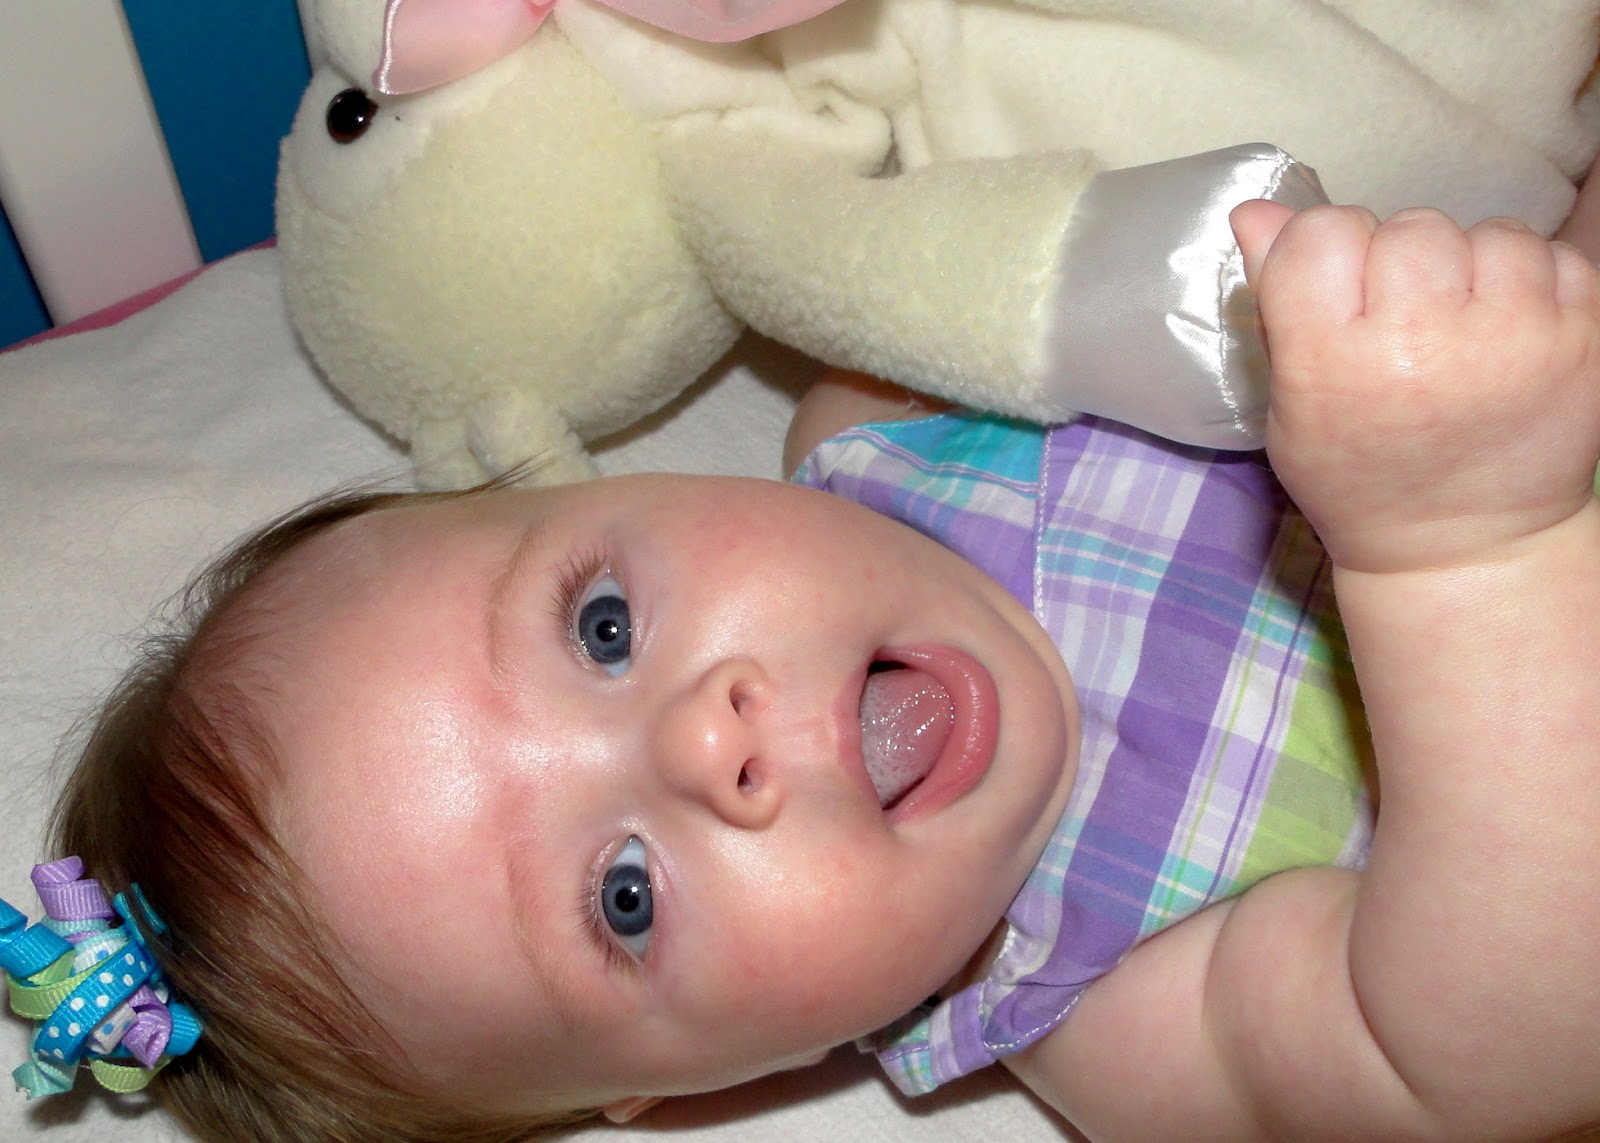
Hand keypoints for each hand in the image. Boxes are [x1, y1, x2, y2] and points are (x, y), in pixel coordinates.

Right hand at [1231, 200, 1599, 571]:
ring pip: (1487, 232)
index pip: (1320, 235)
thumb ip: (1278, 301)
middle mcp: (1424, 344)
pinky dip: (1531, 284)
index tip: (1335, 298)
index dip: (1323, 255)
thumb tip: (1256, 210)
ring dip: (1471, 268)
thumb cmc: (1360, 473)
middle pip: (1407, 227)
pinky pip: (1552, 257)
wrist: (1465, 548)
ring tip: (1462, 327)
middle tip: (1403, 322)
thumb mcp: (1291, 404)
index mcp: (1334, 363)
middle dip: (1400, 263)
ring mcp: (1514, 339)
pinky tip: (1507, 334)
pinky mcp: (1583, 339)